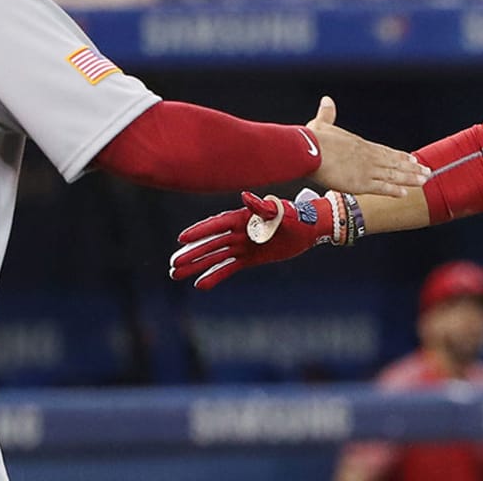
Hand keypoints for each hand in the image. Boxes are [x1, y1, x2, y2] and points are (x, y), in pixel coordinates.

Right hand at [170, 191, 334, 288]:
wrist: (309, 229)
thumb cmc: (296, 216)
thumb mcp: (280, 211)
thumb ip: (262, 207)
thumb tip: (245, 196)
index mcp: (242, 218)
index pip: (216, 225)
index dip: (200, 232)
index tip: (181, 239)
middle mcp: (238, 232)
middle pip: (210, 244)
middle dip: (191, 254)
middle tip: (173, 265)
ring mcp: (242, 246)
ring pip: (214, 257)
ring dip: (196, 266)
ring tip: (176, 274)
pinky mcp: (248, 258)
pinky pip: (228, 268)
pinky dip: (214, 276)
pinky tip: (199, 285)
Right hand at [305, 96, 428, 196]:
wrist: (308, 150)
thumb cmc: (312, 139)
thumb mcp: (321, 124)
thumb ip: (327, 114)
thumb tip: (327, 100)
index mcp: (360, 145)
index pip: (384, 151)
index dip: (399, 156)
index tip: (412, 159)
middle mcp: (367, 156)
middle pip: (394, 163)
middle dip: (411, 168)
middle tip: (427, 171)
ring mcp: (366, 170)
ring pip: (393, 175)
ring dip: (409, 178)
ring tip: (424, 180)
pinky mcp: (361, 183)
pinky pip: (381, 187)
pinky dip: (393, 190)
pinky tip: (404, 193)